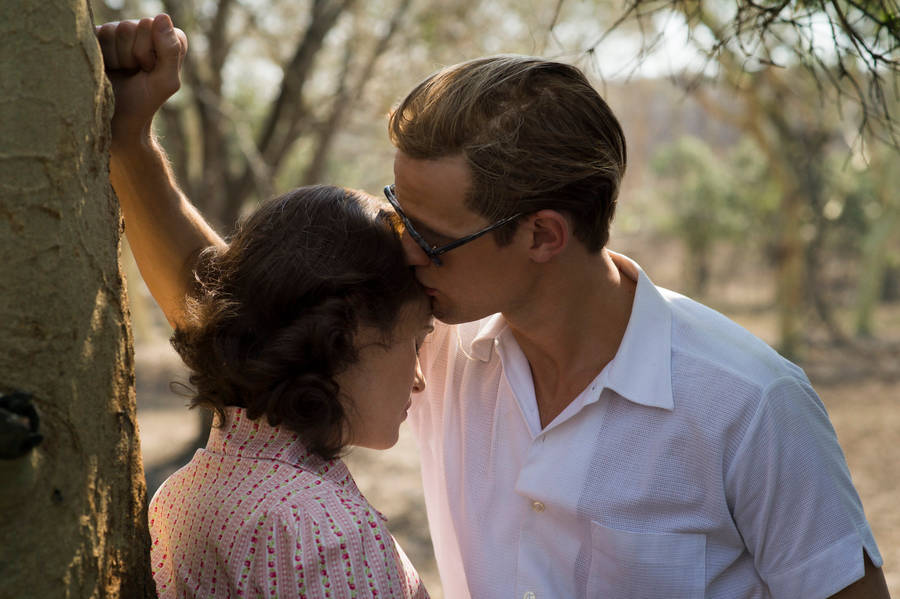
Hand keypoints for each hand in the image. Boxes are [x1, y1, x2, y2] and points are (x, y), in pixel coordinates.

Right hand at [95, 14, 187, 147]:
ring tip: (121, 72)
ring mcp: (121, 33)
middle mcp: (145, 32)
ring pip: (112, 30)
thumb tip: (162, 16)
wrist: (114, 120)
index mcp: (167, 39)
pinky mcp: (98, 38)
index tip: (150, 71)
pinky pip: (95, 35)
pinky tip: (107, 68)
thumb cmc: (143, 103)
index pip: (155, 26)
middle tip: (134, 73)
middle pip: (132, 27)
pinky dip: (101, 56)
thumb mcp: (165, 82)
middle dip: (132, 55)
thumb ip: (171, 51)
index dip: (151, 52)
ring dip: (116, 57)